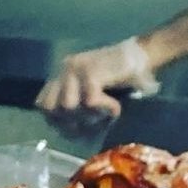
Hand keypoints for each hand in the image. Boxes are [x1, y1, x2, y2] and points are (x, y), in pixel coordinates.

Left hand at [35, 37, 158, 134]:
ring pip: (68, 107)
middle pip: (50, 109)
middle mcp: (63, 68)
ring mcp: (75, 68)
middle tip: (93, 124)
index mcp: (60, 74)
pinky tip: (117, 107)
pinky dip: (106, 110)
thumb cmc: (122, 80)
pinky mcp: (91, 71)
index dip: (57, 122)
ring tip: (104, 114)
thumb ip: (74, 105)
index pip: (42, 105)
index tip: (78, 128)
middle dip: (71, 123)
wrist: (145, 55)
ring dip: (89, 117)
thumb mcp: (91, 92)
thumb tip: (66, 132)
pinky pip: (90, 102)